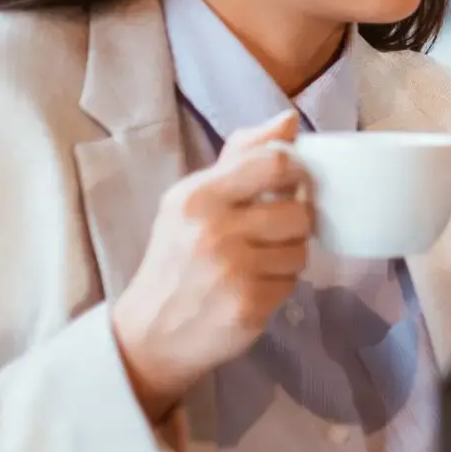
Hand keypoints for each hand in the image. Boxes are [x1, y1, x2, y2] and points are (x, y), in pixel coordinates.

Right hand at [110, 112, 310, 419]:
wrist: (149, 331)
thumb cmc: (176, 256)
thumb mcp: (193, 199)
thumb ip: (241, 156)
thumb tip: (289, 120)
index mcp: (198, 196)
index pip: (275, 162)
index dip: (296, 173)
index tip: (290, 186)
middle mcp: (214, 231)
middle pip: (298, 210)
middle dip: (293, 223)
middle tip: (271, 233)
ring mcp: (232, 271)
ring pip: (301, 249)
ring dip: (288, 256)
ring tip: (259, 262)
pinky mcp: (249, 307)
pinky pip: (293, 283)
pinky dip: (280, 285)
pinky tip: (254, 287)